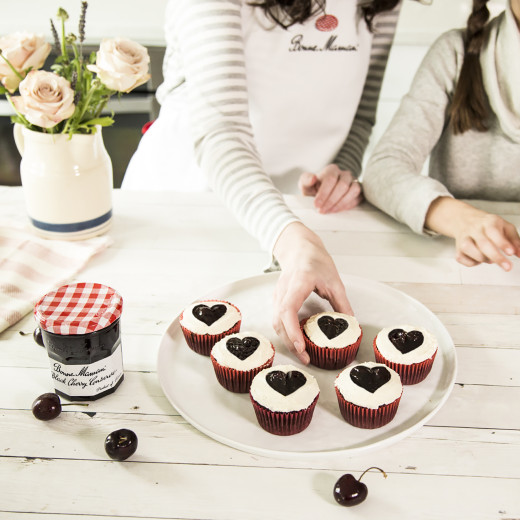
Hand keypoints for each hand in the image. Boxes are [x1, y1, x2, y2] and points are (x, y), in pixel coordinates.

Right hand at [272, 222, 353, 363]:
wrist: (299, 249)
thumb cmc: (315, 260)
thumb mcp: (334, 281)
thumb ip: (342, 303)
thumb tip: (350, 324)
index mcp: (297, 283)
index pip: (288, 310)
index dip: (292, 331)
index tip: (301, 346)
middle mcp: (283, 290)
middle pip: (279, 321)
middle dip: (290, 342)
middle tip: (305, 358)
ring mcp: (278, 295)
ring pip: (276, 322)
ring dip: (287, 340)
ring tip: (302, 353)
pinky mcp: (278, 299)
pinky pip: (278, 319)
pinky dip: (286, 332)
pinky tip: (297, 340)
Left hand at [298, 164, 362, 213]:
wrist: (322, 194)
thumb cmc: (314, 188)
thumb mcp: (306, 184)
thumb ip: (306, 180)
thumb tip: (313, 178)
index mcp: (332, 170)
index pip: (331, 179)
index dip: (324, 193)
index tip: (316, 205)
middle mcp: (345, 174)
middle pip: (343, 185)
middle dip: (331, 200)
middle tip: (322, 210)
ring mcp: (354, 182)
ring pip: (353, 190)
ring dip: (341, 203)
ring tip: (330, 211)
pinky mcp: (359, 191)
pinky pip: (358, 197)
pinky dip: (348, 205)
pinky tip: (338, 210)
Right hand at [425, 197, 519, 270]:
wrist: (464, 219)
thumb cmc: (487, 225)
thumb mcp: (505, 227)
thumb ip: (514, 240)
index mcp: (488, 222)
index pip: (493, 232)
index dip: (502, 243)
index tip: (511, 253)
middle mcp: (474, 229)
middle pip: (482, 244)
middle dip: (496, 257)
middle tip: (507, 267)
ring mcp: (463, 238)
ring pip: (469, 250)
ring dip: (482, 259)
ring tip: (490, 258)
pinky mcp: (457, 248)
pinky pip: (462, 258)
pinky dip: (472, 263)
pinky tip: (478, 258)